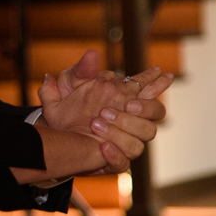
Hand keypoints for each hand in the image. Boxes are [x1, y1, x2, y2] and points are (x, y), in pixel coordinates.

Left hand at [39, 66, 171, 174]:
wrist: (55, 136)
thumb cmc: (65, 109)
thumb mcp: (68, 85)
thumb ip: (81, 71)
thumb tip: (91, 54)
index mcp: (124, 100)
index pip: (149, 89)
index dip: (157, 81)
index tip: (160, 73)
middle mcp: (131, 121)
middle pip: (157, 112)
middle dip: (146, 107)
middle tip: (127, 104)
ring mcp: (126, 142)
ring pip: (143, 136)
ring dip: (123, 128)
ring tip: (96, 122)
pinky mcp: (115, 161)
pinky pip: (123, 162)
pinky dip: (114, 153)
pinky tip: (102, 146)